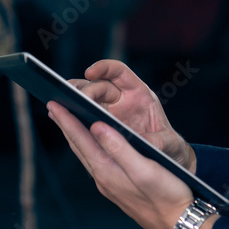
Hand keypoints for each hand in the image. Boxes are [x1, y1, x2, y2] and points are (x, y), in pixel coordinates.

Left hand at [47, 101, 195, 228]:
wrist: (179, 224)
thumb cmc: (167, 197)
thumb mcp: (145, 169)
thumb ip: (119, 148)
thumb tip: (96, 126)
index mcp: (108, 171)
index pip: (81, 140)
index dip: (67, 121)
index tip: (53, 104)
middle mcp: (104, 178)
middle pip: (79, 147)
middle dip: (66, 126)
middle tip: (54, 107)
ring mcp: (110, 184)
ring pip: (87, 154)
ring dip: (76, 136)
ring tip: (68, 122)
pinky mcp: (119, 187)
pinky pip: (97, 161)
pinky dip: (90, 146)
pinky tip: (94, 144)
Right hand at [70, 60, 195, 171]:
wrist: (166, 160)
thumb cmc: (171, 147)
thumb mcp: (171, 144)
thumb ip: (160, 141)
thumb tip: (148, 143)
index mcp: (139, 95)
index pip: (119, 72)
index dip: (104, 68)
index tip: (91, 72)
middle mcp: (121, 99)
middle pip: (97, 85)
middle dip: (84, 89)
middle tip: (74, 98)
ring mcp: (108, 112)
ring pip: (86, 99)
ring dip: (72, 99)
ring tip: (58, 103)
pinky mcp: (100, 127)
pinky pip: (83, 117)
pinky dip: (71, 115)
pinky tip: (57, 116)